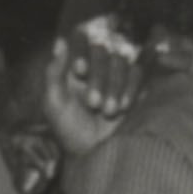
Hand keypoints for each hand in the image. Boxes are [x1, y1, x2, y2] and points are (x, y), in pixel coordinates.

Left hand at [41, 18, 146, 157]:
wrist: (92, 152)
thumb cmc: (68, 128)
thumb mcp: (54, 103)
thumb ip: (54, 73)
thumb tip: (60, 42)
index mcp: (73, 63)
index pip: (78, 40)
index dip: (80, 50)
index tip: (80, 71)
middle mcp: (95, 64)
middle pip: (101, 51)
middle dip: (98, 77)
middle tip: (93, 103)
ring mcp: (116, 73)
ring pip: (120, 62)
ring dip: (114, 86)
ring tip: (108, 111)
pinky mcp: (135, 84)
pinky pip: (138, 75)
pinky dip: (131, 89)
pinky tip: (123, 107)